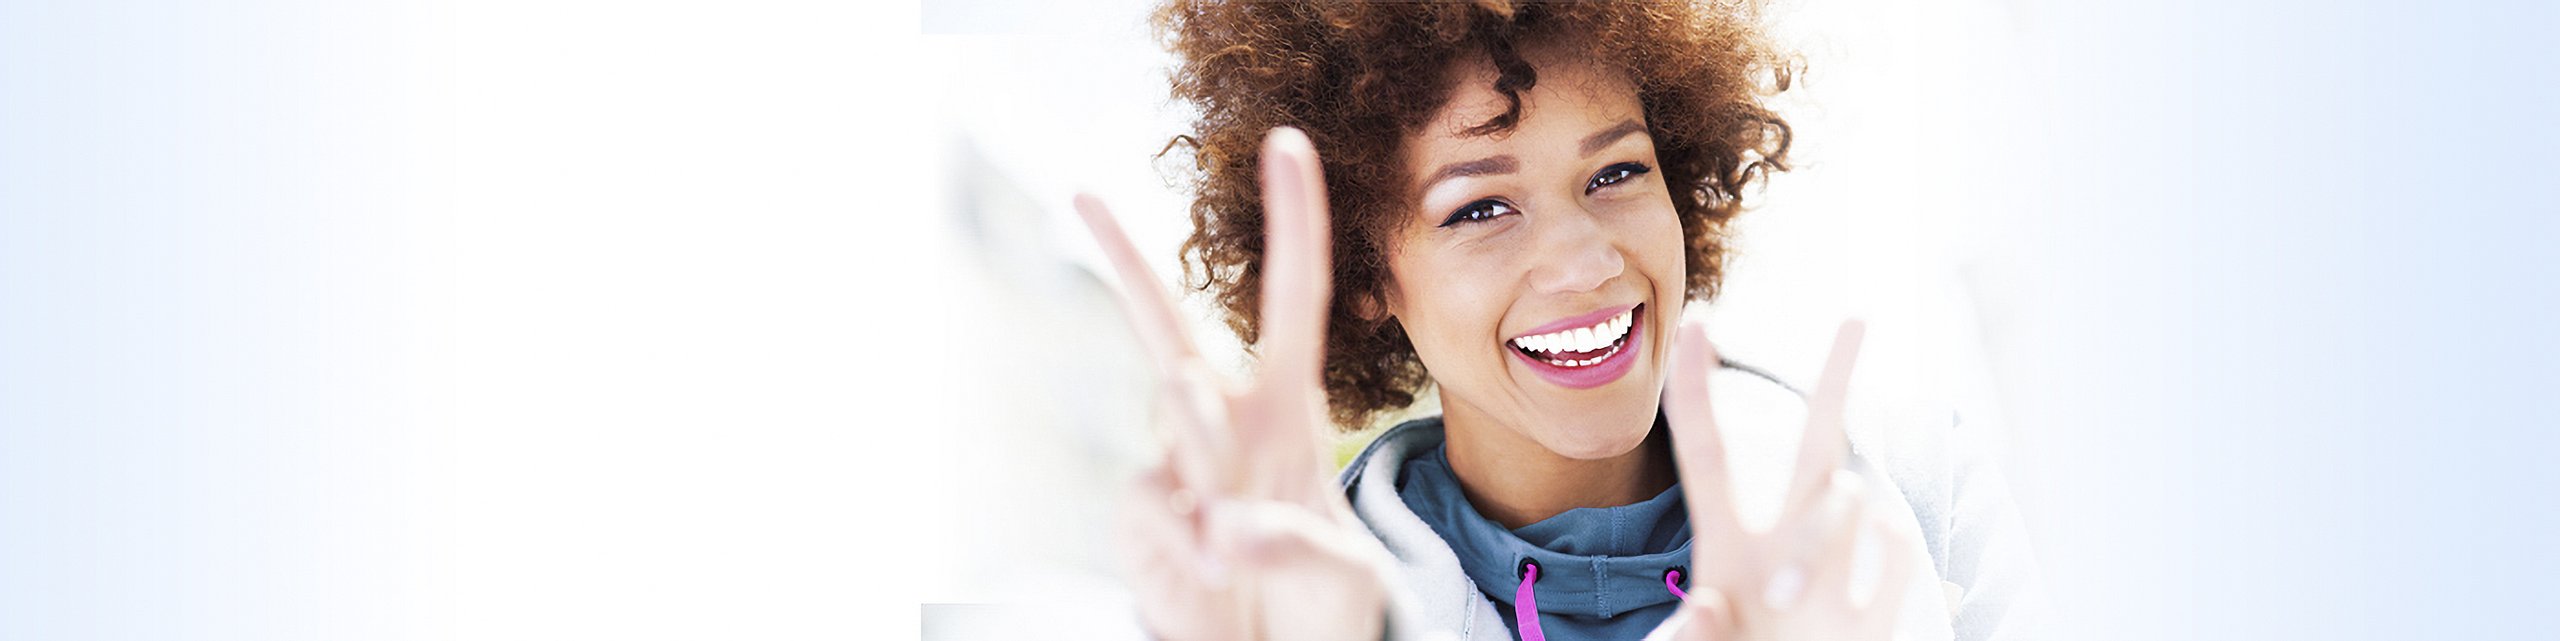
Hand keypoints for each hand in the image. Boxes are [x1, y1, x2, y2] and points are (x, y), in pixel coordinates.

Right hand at [1077, 127, 1394, 640]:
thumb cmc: (1324, 607)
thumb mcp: (1343, 579)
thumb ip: (1295, 543)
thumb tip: (1227, 526)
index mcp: (1288, 410)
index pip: (1295, 298)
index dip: (1295, 220)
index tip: (1286, 143)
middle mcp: (1225, 426)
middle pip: (1167, 326)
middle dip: (1127, 260)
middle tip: (1083, 194)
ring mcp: (1177, 470)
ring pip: (1173, 431)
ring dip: (1204, 460)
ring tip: (1231, 538)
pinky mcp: (1144, 519)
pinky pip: (1152, 514)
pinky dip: (1182, 552)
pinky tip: (1208, 579)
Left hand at [1652, 319, 1920, 640]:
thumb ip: (1691, 639)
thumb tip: (1704, 605)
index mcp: (1723, 545)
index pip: (1706, 448)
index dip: (1698, 386)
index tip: (1696, 321)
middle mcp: (1784, 544)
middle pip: (1817, 442)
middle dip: (1838, 376)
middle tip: (1857, 315)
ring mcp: (1837, 572)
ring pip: (1844, 498)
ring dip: (1816, 540)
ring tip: (1785, 601)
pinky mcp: (1875, 615)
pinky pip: (1895, 548)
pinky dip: (1882, 553)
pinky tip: (1866, 577)